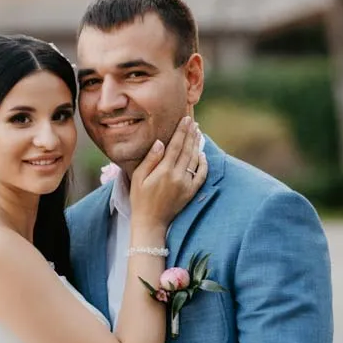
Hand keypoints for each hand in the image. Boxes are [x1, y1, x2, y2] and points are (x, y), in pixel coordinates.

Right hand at [130, 115, 207, 230]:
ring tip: (198, 133)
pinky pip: (201, 175)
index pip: (176, 145)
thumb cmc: (140, 200)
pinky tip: (202, 154)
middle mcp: (177, 176)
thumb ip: (150, 159)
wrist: (150, 222)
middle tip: (194, 122)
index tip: (186, 119)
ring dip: (197, 145)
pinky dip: (204, 163)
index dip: (182, 131)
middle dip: (191, 134)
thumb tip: (160, 142)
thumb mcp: (138, 178)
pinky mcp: (191, 192)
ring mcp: (186, 184)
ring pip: (195, 160)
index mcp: (164, 171)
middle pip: (187, 150)